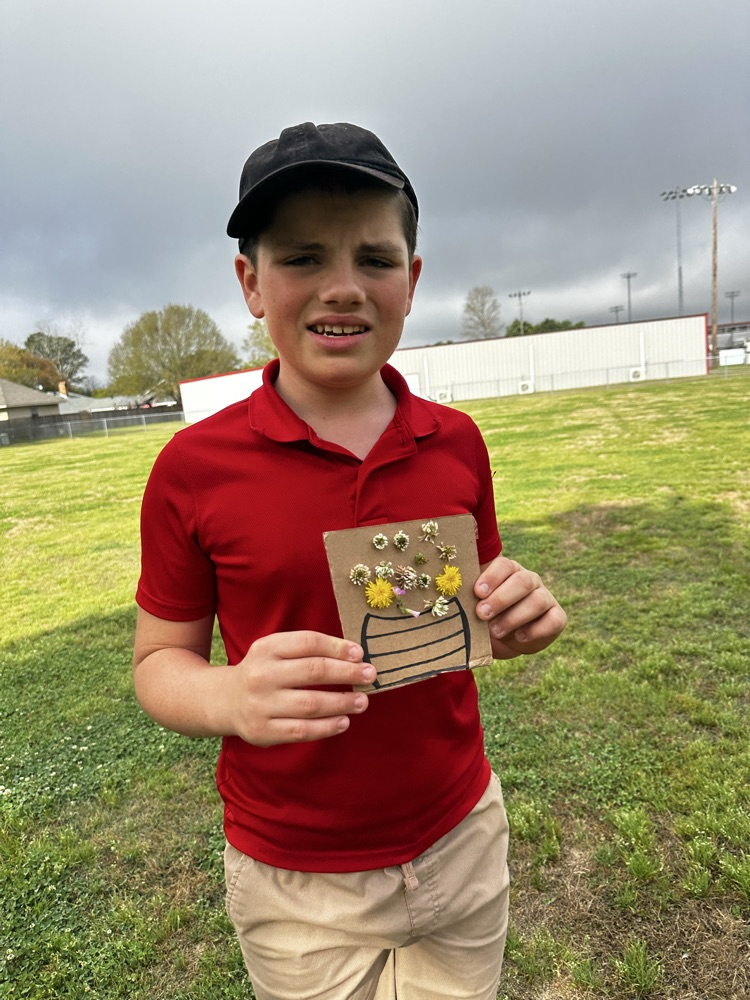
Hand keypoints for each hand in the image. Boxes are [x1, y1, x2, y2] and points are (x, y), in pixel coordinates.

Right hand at [226, 631, 375, 746]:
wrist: (225, 700)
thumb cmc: (264, 671)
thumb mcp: (276, 650)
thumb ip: (307, 649)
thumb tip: (354, 656)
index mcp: (266, 648)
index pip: (309, 643)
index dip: (338, 647)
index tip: (360, 654)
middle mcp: (262, 675)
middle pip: (313, 671)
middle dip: (347, 673)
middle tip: (370, 675)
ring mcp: (261, 705)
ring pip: (311, 703)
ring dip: (343, 702)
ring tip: (362, 701)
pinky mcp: (263, 731)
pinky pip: (302, 730)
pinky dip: (327, 727)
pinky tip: (343, 721)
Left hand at [474, 557, 566, 658]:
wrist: (508, 637)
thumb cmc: (488, 616)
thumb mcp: (478, 605)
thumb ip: (471, 599)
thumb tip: (456, 601)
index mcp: (509, 571)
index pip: (504, 565)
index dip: (492, 577)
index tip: (477, 592)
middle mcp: (530, 580)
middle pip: (522, 581)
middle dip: (500, 599)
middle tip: (481, 614)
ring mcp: (545, 597)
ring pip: (537, 601)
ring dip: (514, 617)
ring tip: (495, 631)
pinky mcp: (557, 617)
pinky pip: (554, 621)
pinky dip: (535, 630)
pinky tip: (518, 637)